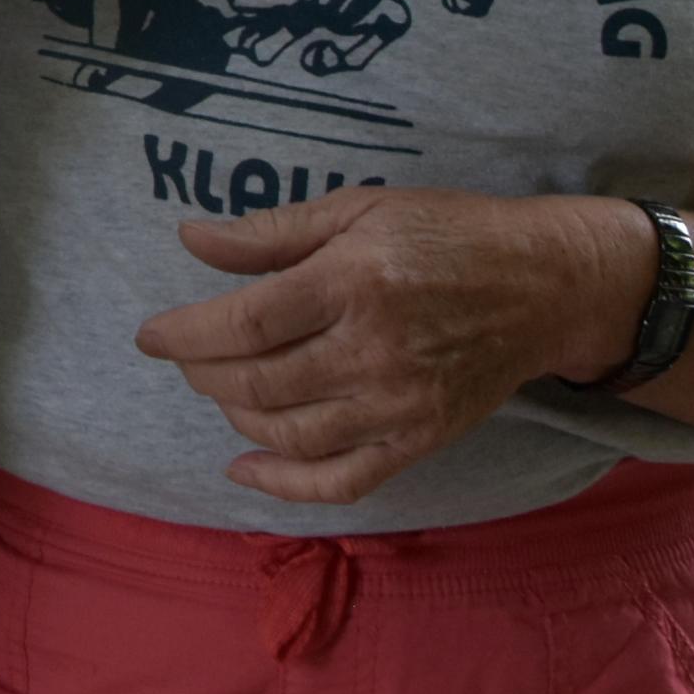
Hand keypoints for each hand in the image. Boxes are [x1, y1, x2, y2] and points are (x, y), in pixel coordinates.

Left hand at [129, 187, 653, 505]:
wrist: (544, 286)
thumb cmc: (448, 234)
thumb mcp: (360, 209)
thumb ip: (272, 232)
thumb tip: (191, 239)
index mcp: (354, 283)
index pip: (246, 324)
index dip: (186, 334)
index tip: (149, 335)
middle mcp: (374, 352)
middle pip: (258, 383)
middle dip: (201, 374)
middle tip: (183, 355)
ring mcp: (399, 406)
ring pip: (290, 435)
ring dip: (235, 416)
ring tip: (219, 387)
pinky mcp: (420, 441)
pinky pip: (341, 481)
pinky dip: (284, 484)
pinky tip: (244, 466)